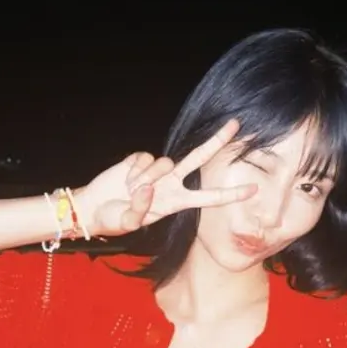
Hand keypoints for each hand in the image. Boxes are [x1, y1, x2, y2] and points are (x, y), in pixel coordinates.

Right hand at [75, 119, 256, 236]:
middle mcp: (172, 183)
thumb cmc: (113, 219)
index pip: (209, 197)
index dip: (231, 194)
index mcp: (176, 202)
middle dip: (218, 141)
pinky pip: (144, 158)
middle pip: (199, 158)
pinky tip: (124, 180)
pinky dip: (133, 170)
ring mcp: (157, 170)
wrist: (93, 207)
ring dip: (145, 178)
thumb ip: (139, 209)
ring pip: (164, 162)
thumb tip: (146, 188)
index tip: (253, 189)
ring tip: (129, 191)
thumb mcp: (127, 223)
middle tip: (236, 124)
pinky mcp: (140, 159)